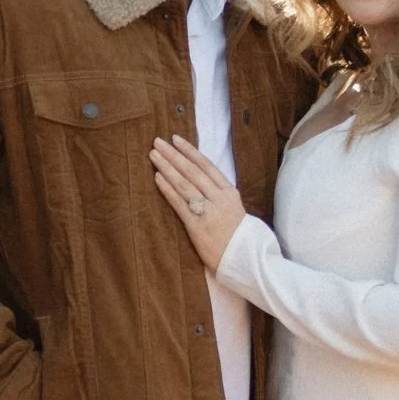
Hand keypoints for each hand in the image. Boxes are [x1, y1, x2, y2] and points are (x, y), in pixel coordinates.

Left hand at [151, 134, 244, 269]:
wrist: (244, 260)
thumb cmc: (237, 236)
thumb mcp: (234, 210)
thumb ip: (219, 195)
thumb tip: (198, 179)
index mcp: (230, 192)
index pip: (207, 166)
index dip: (190, 151)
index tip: (176, 139)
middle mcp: (220, 198)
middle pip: (193, 171)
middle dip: (174, 155)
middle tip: (158, 142)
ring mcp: (209, 212)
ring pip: (185, 184)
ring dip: (167, 167)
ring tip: (154, 155)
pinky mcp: (197, 227)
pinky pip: (180, 204)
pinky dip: (168, 189)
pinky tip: (157, 178)